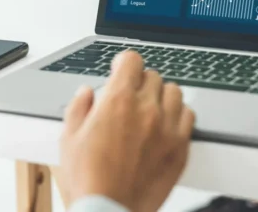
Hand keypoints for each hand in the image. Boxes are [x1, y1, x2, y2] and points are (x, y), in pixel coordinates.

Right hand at [56, 51, 194, 211]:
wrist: (109, 210)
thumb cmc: (89, 180)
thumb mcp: (69, 138)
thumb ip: (78, 107)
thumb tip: (86, 93)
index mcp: (117, 101)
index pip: (132, 60)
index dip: (124, 63)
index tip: (121, 70)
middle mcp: (146, 109)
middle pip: (153, 76)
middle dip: (139, 82)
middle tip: (131, 96)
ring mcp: (167, 128)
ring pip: (175, 92)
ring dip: (161, 96)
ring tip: (150, 108)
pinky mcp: (180, 148)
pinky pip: (189, 116)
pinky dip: (178, 115)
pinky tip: (166, 124)